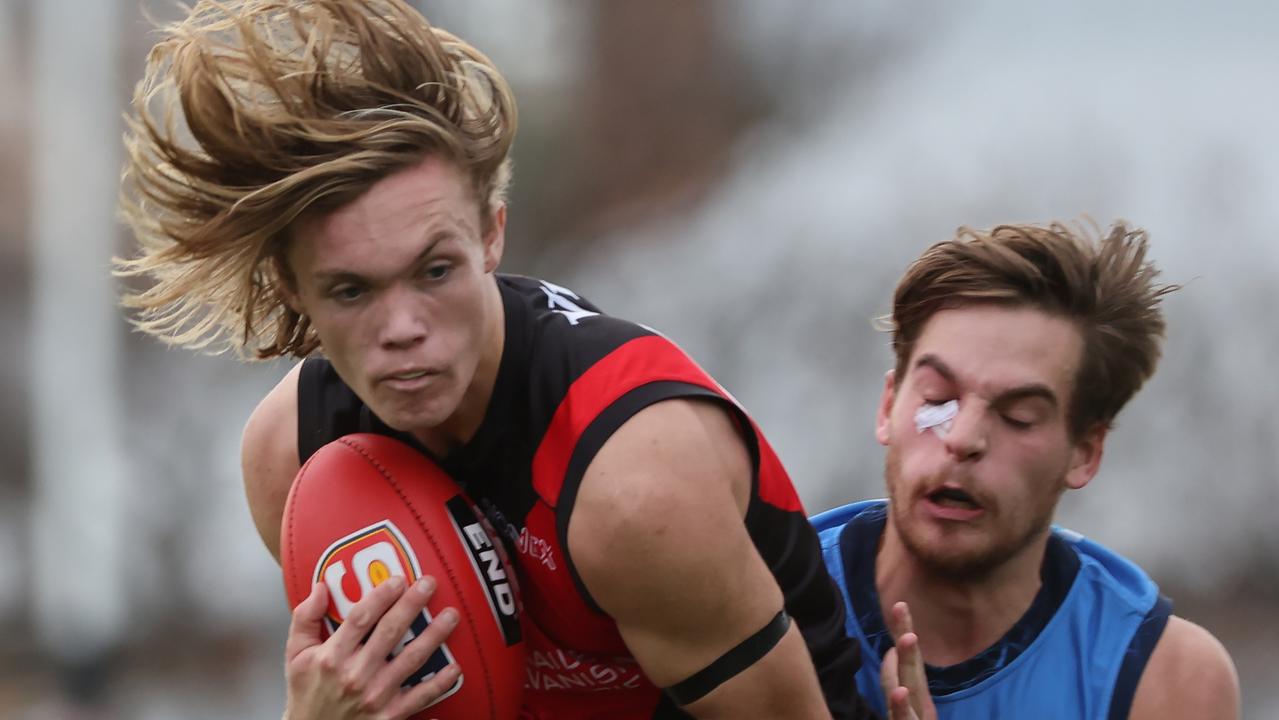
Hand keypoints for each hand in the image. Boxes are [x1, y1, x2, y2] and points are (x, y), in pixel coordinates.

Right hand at [283, 576, 460, 719]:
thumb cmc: (306, 693)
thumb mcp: (296, 655)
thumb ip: (305, 618)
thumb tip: (320, 587)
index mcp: (332, 656)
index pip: (360, 617)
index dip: (381, 595)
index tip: (398, 579)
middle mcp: (355, 675)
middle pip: (390, 631)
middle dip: (412, 604)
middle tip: (429, 585)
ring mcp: (375, 696)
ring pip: (411, 659)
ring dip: (434, 635)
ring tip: (450, 615)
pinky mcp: (390, 715)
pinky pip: (420, 696)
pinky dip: (439, 682)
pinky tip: (454, 667)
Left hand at [880, 601, 936, 719]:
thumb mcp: (904, 710)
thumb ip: (896, 684)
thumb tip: (891, 653)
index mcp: (917, 698)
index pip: (908, 662)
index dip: (902, 635)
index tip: (898, 607)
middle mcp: (919, 704)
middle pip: (912, 668)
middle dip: (906, 637)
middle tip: (900, 606)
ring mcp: (917, 718)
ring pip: (913, 690)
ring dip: (909, 661)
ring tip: (908, 636)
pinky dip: (902, 708)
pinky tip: (899, 692)